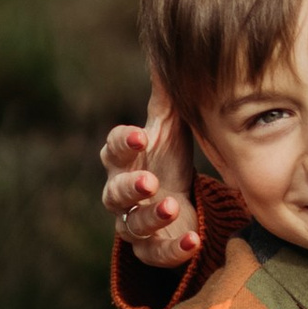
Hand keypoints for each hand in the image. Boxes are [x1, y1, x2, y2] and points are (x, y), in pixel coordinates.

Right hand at [102, 93, 199, 268]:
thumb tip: (165, 52)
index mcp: (125, 160)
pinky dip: (172, 251)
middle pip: (113, 192)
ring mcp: (133, 224)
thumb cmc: (167, 161)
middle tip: (150, 180)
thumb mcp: (170, 129)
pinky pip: (155, 256)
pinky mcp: (150, 251)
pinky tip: (194, 242)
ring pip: (131, 226)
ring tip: (172, 207)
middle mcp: (122, 193)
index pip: (114, 148)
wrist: (176, 206)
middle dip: (130, 186)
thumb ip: (166, 97)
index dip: (124, 142)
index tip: (142, 136)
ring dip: (151, 218)